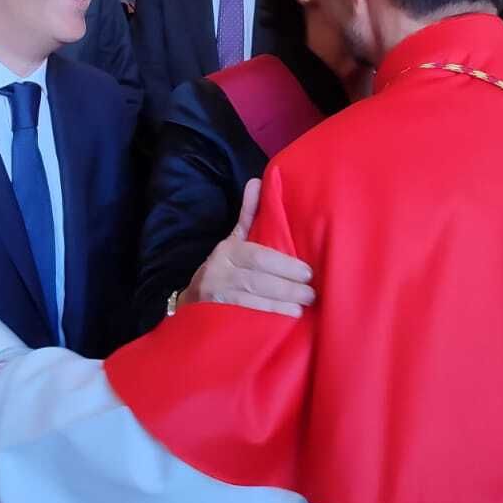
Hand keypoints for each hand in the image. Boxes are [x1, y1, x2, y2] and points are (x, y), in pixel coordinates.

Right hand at [179, 179, 314, 317]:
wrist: (191, 299)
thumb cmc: (224, 266)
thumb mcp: (234, 240)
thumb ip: (249, 215)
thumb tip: (258, 181)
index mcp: (228, 251)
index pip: (256, 256)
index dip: (283, 265)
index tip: (307, 272)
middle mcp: (220, 273)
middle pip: (256, 280)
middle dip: (286, 288)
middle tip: (311, 293)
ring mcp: (217, 297)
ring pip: (251, 301)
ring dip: (279, 305)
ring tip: (302, 307)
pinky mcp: (217, 318)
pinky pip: (243, 319)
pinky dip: (265, 319)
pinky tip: (284, 321)